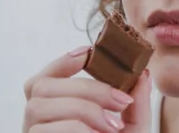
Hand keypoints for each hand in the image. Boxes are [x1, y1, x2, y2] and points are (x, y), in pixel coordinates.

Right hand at [22, 46, 152, 132]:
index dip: (60, 62)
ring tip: (112, 126)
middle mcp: (35, 124)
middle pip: (42, 87)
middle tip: (120, 101)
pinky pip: (46, 130)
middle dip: (86, 88)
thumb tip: (143, 74)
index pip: (41, 79)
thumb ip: (136, 103)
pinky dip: (76, 128)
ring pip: (40, 106)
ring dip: (82, 109)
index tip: (89, 53)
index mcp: (53, 112)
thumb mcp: (131, 130)